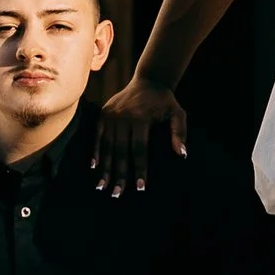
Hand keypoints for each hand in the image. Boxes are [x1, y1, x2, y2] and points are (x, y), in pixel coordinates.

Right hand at [94, 75, 186, 191]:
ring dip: (105, 168)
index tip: (140, 187)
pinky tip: (93, 167)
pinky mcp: (103, 114)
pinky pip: (97, 136)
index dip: (140, 169)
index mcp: (141, 117)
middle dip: (119, 174)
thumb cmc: (165, 102)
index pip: (139, 149)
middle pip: (120, 151)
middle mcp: (123, 117)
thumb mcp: (178, 114)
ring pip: (107, 146)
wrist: (149, 81)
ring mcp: (110, 115)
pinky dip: (95, 152)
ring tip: (102, 186)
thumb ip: (179, 133)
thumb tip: (181, 154)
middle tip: (116, 194)